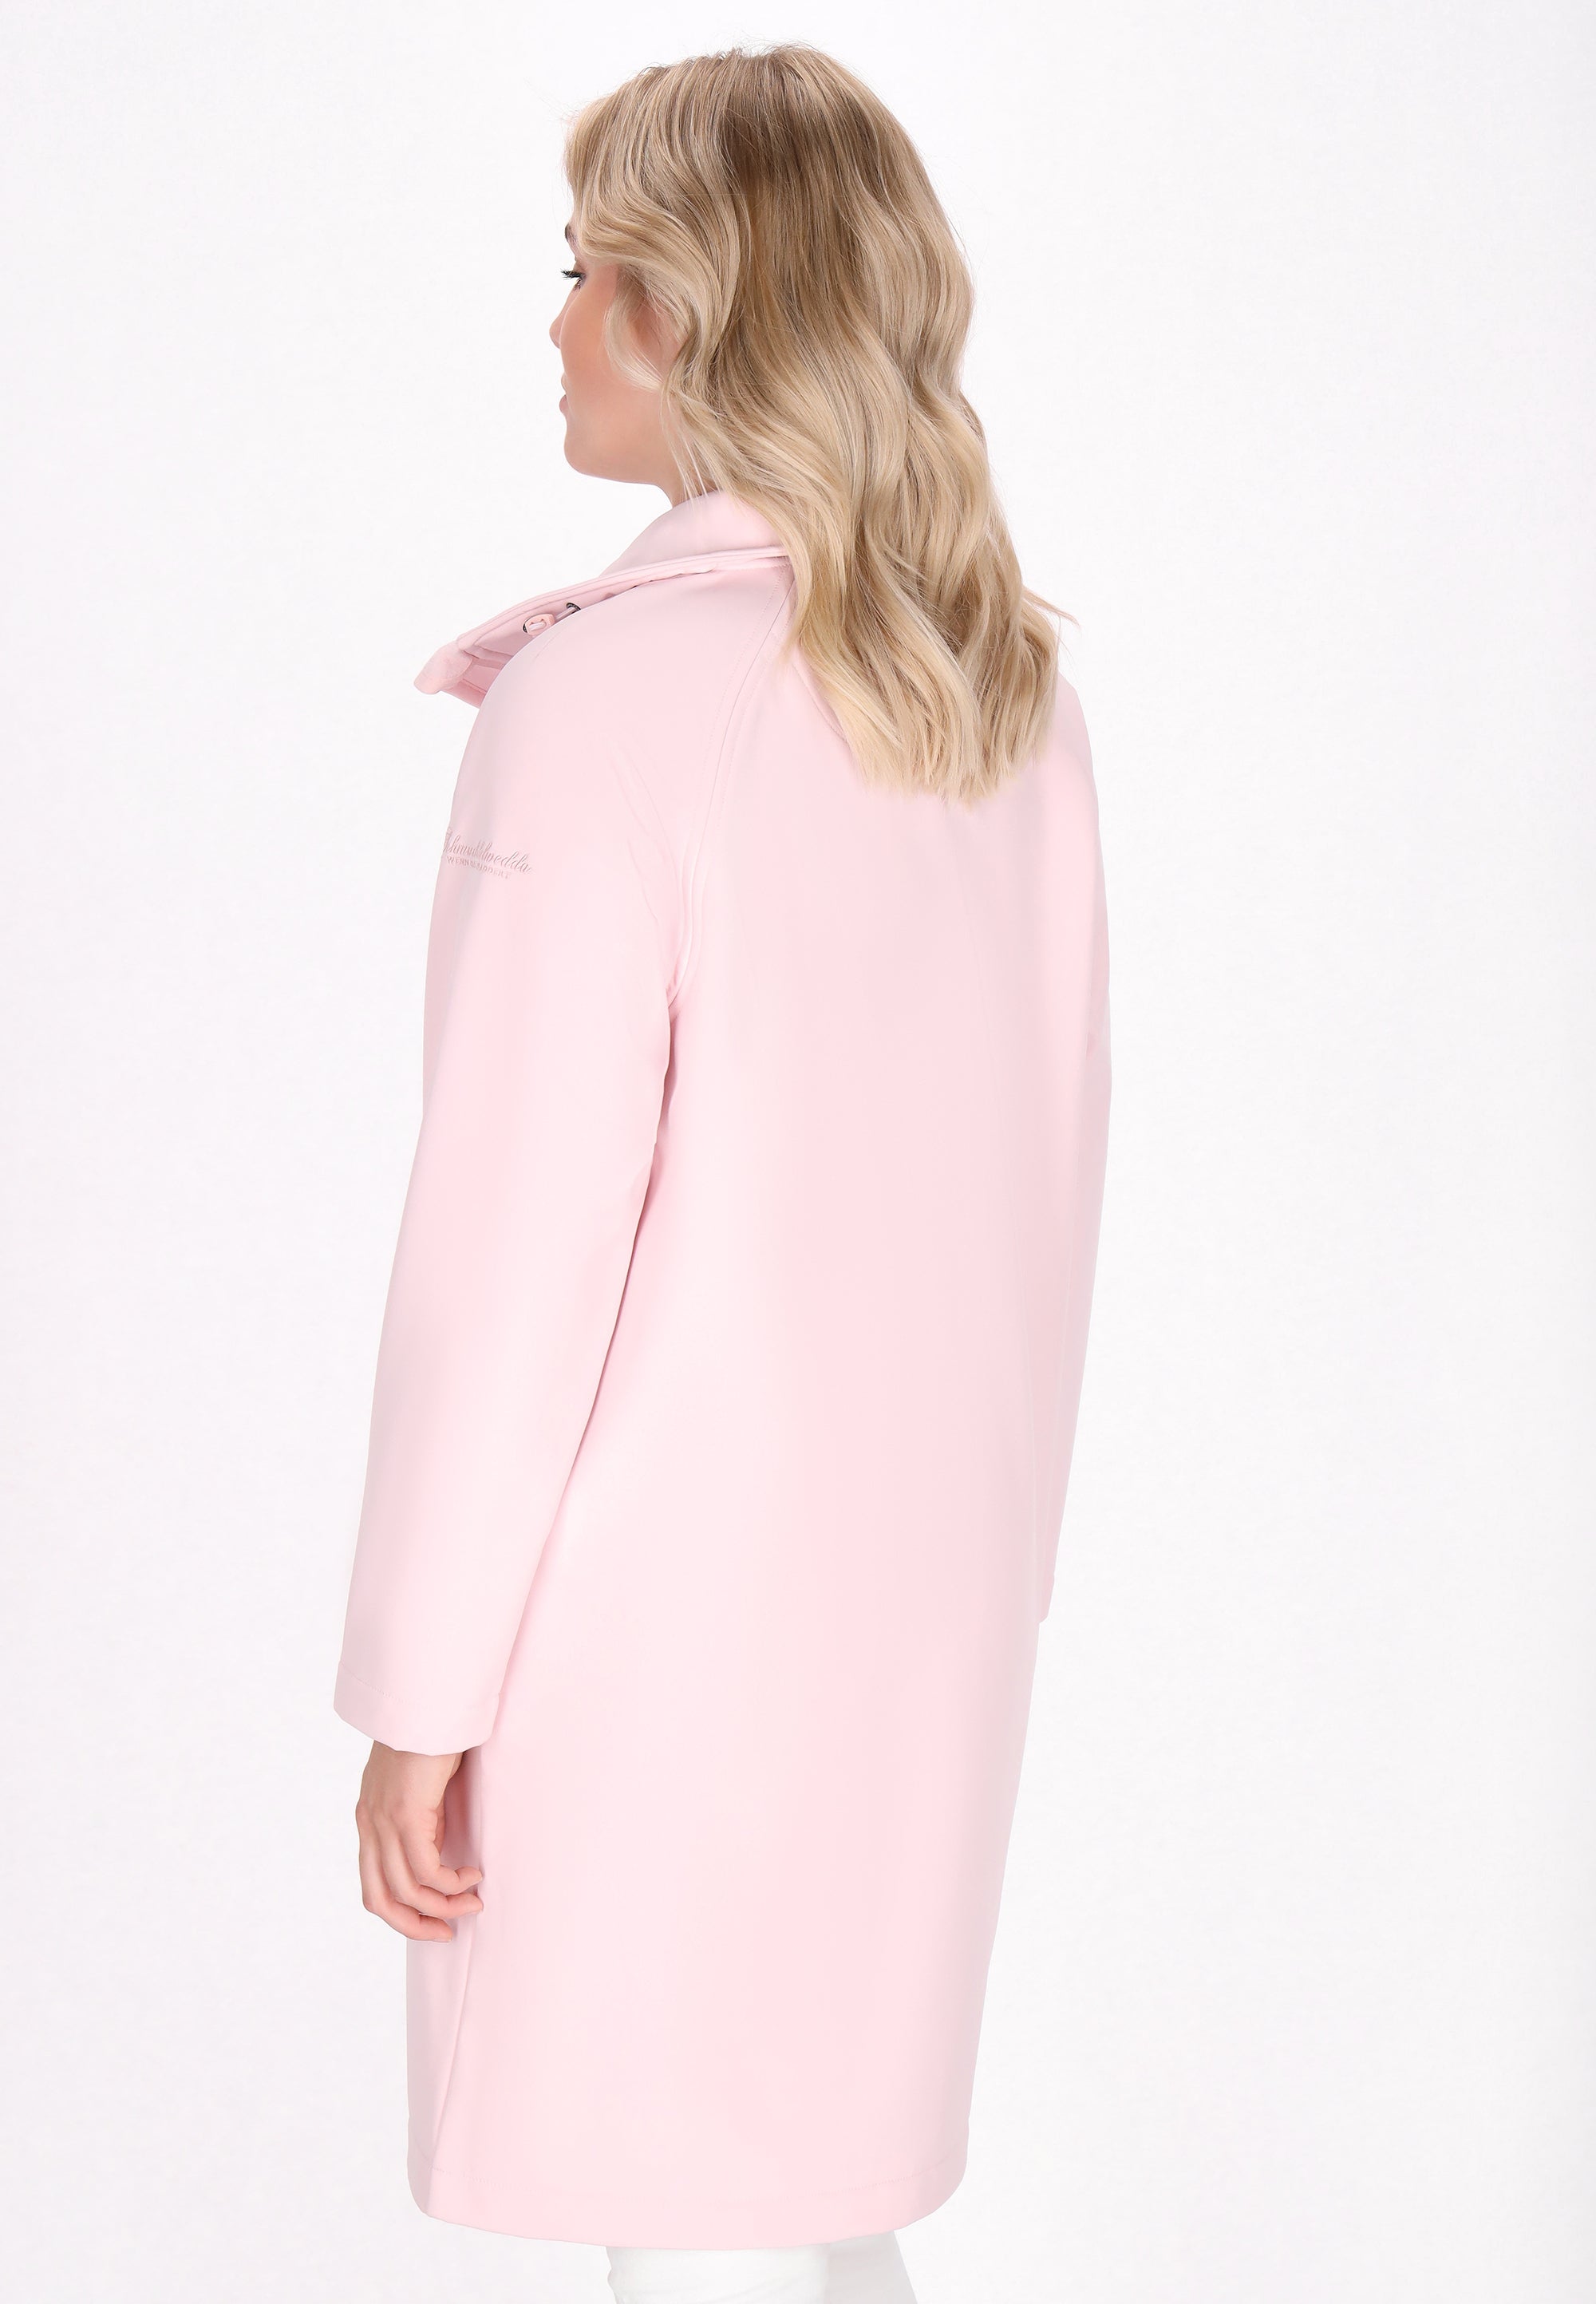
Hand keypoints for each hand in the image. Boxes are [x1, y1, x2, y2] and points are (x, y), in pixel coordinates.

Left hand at [354, 1742, 484, 1942]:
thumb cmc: (433, 1735)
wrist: (429, 1702)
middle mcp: (370, 1824)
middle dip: (415, 1925)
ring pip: (406, 1890)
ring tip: (473, 1901)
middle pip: (379, 1900)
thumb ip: (421, 1817)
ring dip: (444, 1906)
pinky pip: (427, 1870)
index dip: (401, 1913)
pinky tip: (473, 1873)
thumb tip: (441, 1848)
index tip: (435, 1919)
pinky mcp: (405, 1816)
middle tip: (448, 1931)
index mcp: (369, 1818)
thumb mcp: (420, 1786)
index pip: (373, 1885)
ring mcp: (384, 1821)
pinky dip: (452, 1883)